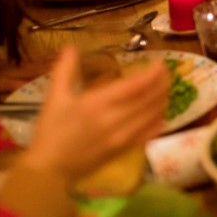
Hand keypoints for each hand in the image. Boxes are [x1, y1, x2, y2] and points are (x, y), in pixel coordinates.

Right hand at [20, 47, 168, 182]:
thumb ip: (65, 70)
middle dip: (162, 84)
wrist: (50, 169)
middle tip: (166, 73)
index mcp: (98, 103)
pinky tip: (160, 113)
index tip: (160, 64)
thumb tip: (71, 47)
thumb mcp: (54, 97)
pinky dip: (159, 121)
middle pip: (150, 99)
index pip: (136, 86)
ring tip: (164, 89)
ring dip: (162, 100)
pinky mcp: (124, 150)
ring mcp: (123, 137)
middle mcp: (115, 119)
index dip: (152, 74)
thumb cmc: (51, 130)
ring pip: (153, 115)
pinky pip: (150, 134)